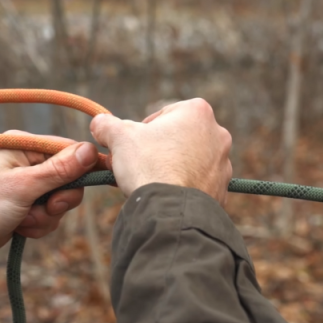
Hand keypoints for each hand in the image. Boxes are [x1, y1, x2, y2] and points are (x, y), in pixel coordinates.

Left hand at [0, 133, 98, 261]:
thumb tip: (91, 149)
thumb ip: (58, 170)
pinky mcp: (23, 205)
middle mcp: (25, 161)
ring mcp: (25, 184)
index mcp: (23, 146)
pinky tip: (20, 228)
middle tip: (46, 208)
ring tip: (23, 221)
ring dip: (46, 217)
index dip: (82, 169)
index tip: (82, 187)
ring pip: (59, 201)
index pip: (69, 150)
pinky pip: (47, 215)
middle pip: (68, 178)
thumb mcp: (22, 187)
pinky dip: (38, 225)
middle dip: (58, 200)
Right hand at [89, 98, 231, 204]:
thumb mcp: (119, 137)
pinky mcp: (222, 189)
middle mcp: (218, 134)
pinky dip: (183, 189)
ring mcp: (223, 164)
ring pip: (188, 162)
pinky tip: (166, 197)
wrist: (170, 210)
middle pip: (177, 139)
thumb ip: (107, 125)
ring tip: (151, 183)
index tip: (130, 148)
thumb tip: (99, 123)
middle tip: (138, 166)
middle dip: (157, 151)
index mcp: (197, 112)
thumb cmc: (149, 166)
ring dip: (171, 169)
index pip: (161, 116)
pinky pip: (197, 185)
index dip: (141, 132)